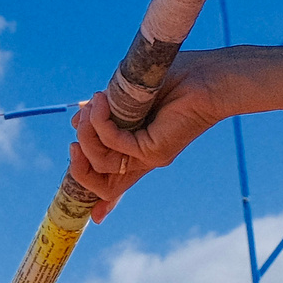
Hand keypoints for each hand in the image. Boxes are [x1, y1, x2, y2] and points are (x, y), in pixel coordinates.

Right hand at [67, 55, 237, 219]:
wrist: (207, 79)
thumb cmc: (170, 82)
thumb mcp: (125, 96)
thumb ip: (103, 113)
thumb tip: (75, 122)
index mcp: (136, 148)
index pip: (111, 183)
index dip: (93, 194)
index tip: (89, 203)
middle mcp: (141, 159)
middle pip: (99, 186)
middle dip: (77, 163)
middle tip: (76, 131)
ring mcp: (147, 158)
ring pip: (100, 163)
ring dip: (86, 133)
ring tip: (93, 104)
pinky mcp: (153, 151)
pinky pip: (113, 144)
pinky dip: (100, 123)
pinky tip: (100, 102)